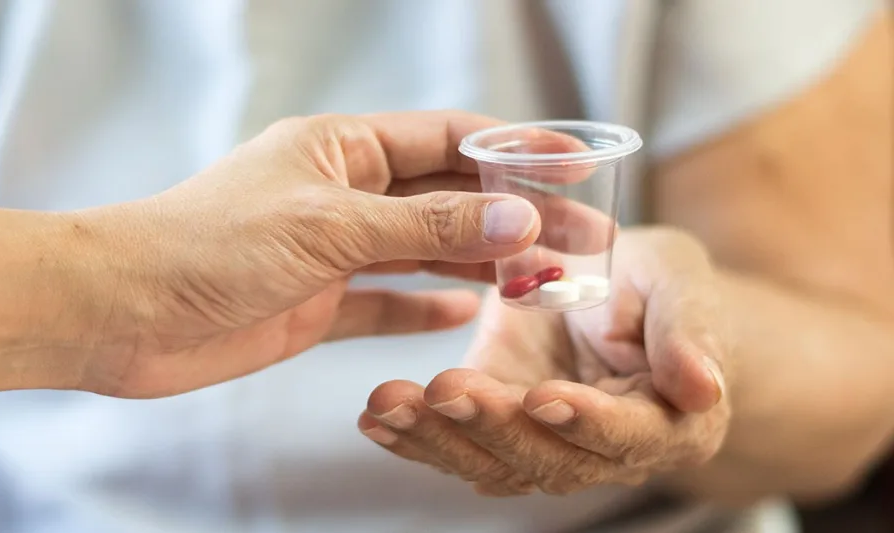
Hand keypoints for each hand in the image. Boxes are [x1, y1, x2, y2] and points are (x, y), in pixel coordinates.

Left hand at [74, 111, 551, 397]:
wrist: (120, 312)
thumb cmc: (207, 246)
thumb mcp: (329, 225)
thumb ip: (427, 224)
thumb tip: (519, 216)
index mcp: (342, 148)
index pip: (449, 139)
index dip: (516, 151)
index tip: (576, 168)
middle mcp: (341, 193)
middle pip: (448, 197)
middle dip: (516, 214)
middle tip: (584, 239)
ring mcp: (331, 250)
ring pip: (425, 249)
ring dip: (483, 260)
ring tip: (545, 276)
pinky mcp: (316, 303)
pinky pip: (386, 302)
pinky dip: (427, 306)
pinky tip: (470, 310)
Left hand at [358, 228, 731, 495]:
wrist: (616, 293)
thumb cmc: (657, 284)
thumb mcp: (678, 281)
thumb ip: (688, 329)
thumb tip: (703, 387)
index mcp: (666, 421)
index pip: (626, 435)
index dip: (587, 422)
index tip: (543, 396)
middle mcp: (602, 450)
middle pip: (547, 459)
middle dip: (492, 428)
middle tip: (446, 391)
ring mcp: (542, 442)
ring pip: (492, 461)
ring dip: (437, 438)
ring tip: (388, 405)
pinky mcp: (496, 423)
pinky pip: (455, 443)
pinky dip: (413, 433)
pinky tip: (376, 414)